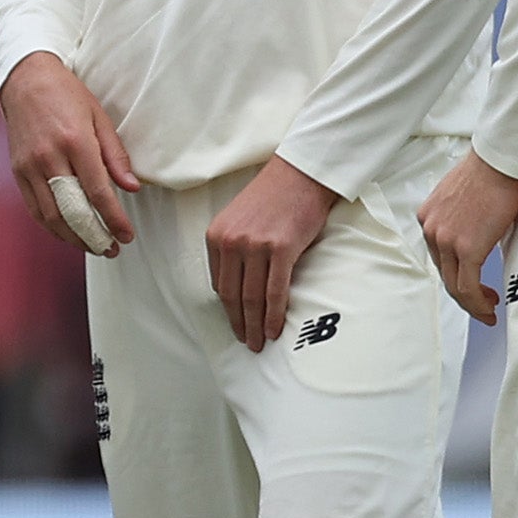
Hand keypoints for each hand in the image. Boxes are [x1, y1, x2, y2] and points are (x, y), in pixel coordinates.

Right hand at [0, 51, 136, 255]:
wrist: (26, 81)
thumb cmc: (67, 95)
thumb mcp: (100, 118)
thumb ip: (115, 156)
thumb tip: (131, 187)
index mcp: (75, 141)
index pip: (98, 192)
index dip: (114, 218)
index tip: (126, 235)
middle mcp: (49, 157)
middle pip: (73, 210)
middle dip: (94, 236)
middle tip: (111, 249)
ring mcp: (30, 167)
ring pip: (51, 216)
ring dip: (73, 237)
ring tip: (93, 246)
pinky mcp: (18, 172)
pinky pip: (35, 209)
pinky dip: (52, 227)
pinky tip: (68, 233)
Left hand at [204, 153, 339, 352]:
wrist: (301, 174)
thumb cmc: (274, 197)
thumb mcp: (239, 220)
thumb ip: (233, 249)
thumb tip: (239, 287)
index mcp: (216, 235)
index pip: (219, 283)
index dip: (228, 308)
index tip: (236, 323)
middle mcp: (230, 241)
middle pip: (231, 295)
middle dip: (238, 323)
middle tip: (245, 343)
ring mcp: (254, 245)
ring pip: (251, 298)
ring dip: (254, 326)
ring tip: (258, 343)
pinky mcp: (280, 249)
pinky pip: (274, 292)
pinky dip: (272, 315)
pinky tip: (273, 330)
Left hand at [417, 150, 517, 321]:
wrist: (500, 161)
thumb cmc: (492, 172)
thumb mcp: (465, 199)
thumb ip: (464, 220)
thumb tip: (480, 236)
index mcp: (429, 218)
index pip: (439, 257)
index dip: (456, 274)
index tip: (472, 284)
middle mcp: (432, 230)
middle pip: (445, 274)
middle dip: (464, 294)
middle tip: (482, 303)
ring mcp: (446, 240)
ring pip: (455, 285)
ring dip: (472, 303)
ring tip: (488, 310)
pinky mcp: (466, 248)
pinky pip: (468, 286)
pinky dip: (478, 303)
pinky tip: (489, 309)